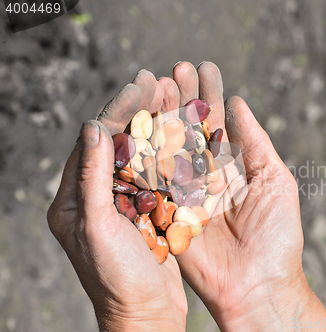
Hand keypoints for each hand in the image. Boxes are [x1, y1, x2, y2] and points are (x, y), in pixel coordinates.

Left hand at [47, 70, 186, 331]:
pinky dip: (170, 151)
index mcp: (74, 201)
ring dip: (154, 125)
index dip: (115, 112)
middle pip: (116, 144)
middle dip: (134, 111)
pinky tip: (184, 129)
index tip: (137, 86)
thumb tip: (93, 127)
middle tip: (153, 79)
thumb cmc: (116, 279)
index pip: (93, 144)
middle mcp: (96, 197)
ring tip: (169, 93)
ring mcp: (124, 203)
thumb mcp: (97, 227)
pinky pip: (158, 174)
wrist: (145, 315)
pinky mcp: (148, 211)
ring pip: (139, 155)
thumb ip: (92, 177)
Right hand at [171, 62, 325, 330]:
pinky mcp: (167, 213)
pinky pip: (155, 180)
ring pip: (170, 149)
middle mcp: (207, 178)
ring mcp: (185, 194)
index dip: (211, 97)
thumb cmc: (278, 237)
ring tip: (157, 83)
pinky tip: (142, 121)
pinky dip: (147, 151)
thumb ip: (256, 143)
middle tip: (176, 67)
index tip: (204, 68)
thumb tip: (240, 102)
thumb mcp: (276, 181)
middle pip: (190, 132)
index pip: (218, 125)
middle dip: (183, 99)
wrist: (259, 286)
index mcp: (233, 170)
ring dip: (164, 117)